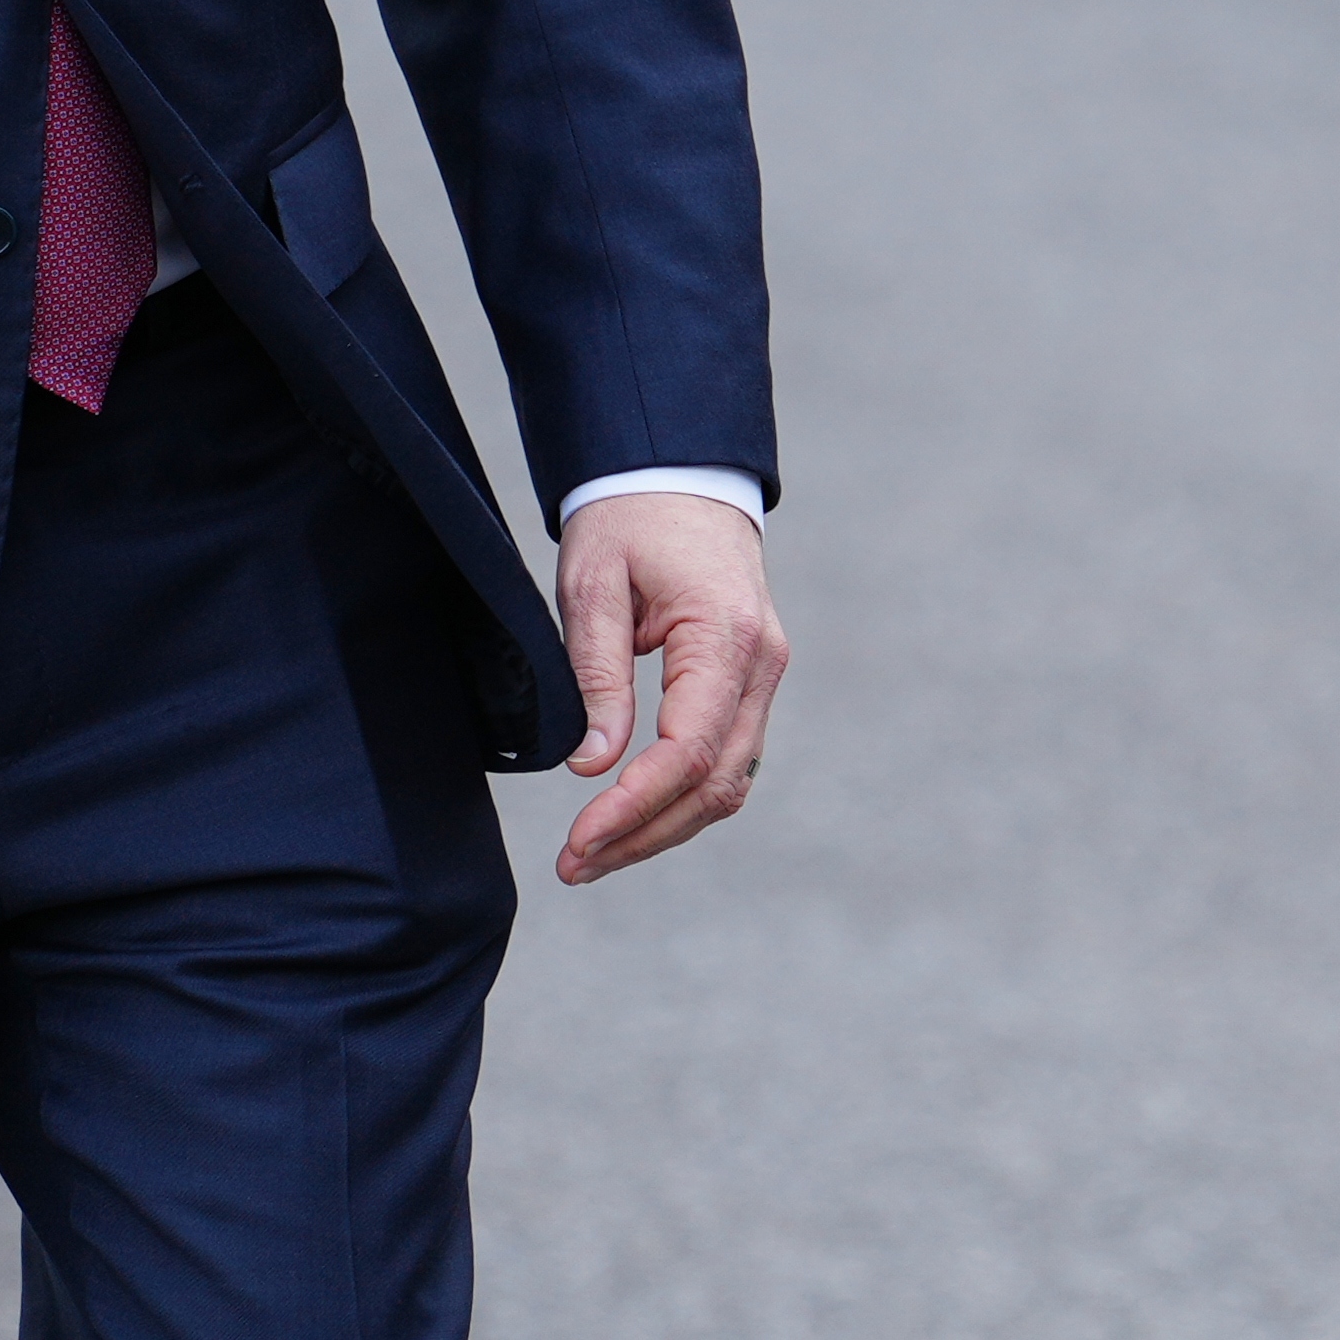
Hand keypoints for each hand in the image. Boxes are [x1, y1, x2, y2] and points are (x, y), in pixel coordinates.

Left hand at [552, 492, 787, 886]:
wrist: (680, 472)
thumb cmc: (630, 517)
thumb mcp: (592, 585)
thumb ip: (596, 674)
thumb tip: (593, 764)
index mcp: (725, 634)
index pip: (688, 750)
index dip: (633, 808)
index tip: (578, 843)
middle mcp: (762, 662)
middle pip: (716, 782)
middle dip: (645, 834)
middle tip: (574, 866)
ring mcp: (765, 673)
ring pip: (729, 780)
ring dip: (664, 825)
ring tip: (594, 854)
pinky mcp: (752, 680)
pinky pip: (728, 756)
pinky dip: (684, 797)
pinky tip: (633, 815)